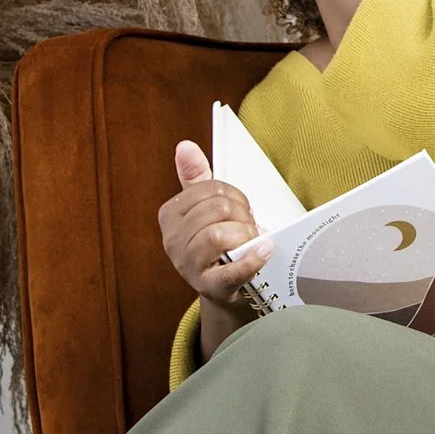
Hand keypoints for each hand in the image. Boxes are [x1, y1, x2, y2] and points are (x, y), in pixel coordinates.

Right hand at [159, 141, 267, 314]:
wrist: (221, 287)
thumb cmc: (213, 244)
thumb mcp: (202, 208)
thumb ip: (195, 176)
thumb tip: (184, 146)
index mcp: (170, 215)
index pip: (209, 190)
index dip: (234, 196)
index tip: (241, 208)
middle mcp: (173, 240)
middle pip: (217, 209)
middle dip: (242, 215)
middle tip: (250, 226)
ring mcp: (188, 266)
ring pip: (219, 234)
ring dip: (246, 234)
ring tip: (252, 240)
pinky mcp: (210, 287)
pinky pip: (230, 270)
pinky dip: (252, 259)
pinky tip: (264, 250)